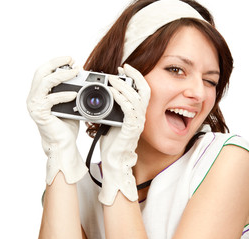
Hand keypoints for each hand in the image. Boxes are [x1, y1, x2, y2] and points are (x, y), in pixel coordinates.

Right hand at [27, 56, 87, 183]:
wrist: (62, 144)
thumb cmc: (66, 124)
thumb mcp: (70, 103)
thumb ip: (71, 90)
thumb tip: (82, 77)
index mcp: (39, 93)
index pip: (43, 71)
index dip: (56, 62)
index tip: (71, 59)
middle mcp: (34, 97)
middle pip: (41, 72)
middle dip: (57, 63)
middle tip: (72, 60)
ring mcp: (35, 105)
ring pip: (45, 82)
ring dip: (62, 75)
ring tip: (75, 72)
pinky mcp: (40, 113)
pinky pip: (51, 99)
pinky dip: (63, 94)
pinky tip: (74, 94)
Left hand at [98, 64, 150, 204]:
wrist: (113, 161)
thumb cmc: (112, 143)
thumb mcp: (112, 121)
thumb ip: (112, 108)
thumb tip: (104, 95)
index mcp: (137, 114)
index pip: (143, 91)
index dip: (137, 77)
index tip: (126, 68)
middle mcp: (140, 116)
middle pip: (144, 90)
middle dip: (134, 76)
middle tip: (122, 68)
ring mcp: (137, 122)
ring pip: (136, 98)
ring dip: (123, 86)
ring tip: (113, 79)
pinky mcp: (131, 128)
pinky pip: (129, 109)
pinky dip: (121, 98)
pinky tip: (113, 92)